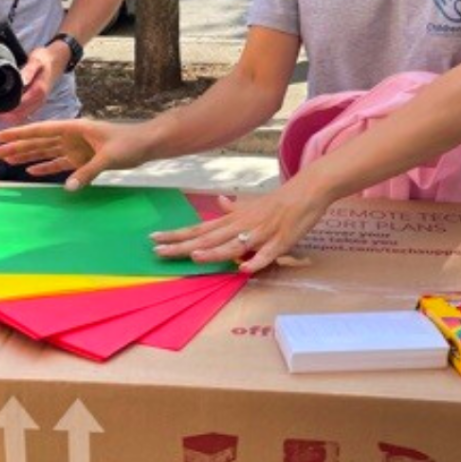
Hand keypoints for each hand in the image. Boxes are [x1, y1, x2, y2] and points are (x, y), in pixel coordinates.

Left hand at [0, 44, 66, 126]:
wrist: (56, 60)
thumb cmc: (44, 59)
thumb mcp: (36, 60)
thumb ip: (28, 71)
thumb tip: (21, 82)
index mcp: (38, 91)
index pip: (20, 107)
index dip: (6, 109)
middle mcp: (40, 100)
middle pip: (20, 116)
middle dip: (5, 116)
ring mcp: (39, 103)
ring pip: (22, 118)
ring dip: (10, 117)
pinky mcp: (38, 103)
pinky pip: (25, 115)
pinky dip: (15, 115)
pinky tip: (7, 109)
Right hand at [0, 117, 155, 186]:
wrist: (147, 144)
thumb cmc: (130, 143)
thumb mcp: (109, 156)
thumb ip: (88, 171)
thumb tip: (68, 187)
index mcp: (75, 128)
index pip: (42, 130)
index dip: (19, 134)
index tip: (0, 136)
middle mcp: (72, 136)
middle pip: (39, 141)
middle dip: (16, 145)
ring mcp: (76, 148)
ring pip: (45, 152)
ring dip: (26, 156)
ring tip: (5, 160)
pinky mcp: (83, 159)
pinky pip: (59, 163)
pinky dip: (45, 167)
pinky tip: (31, 171)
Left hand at [150, 175, 332, 273]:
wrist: (306, 192)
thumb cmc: (277, 202)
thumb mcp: (251, 205)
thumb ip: (233, 208)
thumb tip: (220, 201)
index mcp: (233, 219)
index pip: (199, 228)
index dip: (177, 235)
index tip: (153, 239)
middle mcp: (242, 226)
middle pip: (209, 238)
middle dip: (183, 246)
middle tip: (158, 252)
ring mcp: (260, 233)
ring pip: (234, 245)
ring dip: (214, 252)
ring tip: (194, 257)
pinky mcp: (280, 241)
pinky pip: (266, 254)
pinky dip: (255, 261)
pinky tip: (243, 269)